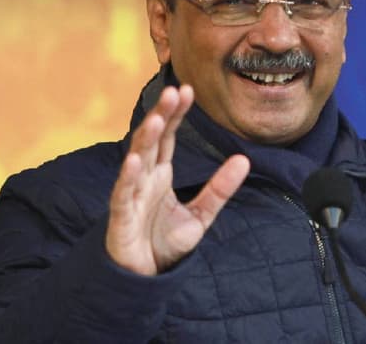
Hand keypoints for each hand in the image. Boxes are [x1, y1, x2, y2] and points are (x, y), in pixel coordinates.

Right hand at [105, 84, 249, 275]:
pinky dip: (128, 177)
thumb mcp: (201, 215)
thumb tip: (244, 159)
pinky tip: (135, 161)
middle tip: (173, 91)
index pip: (168, 137)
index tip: (186, 90)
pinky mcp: (121, 216)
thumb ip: (219, 189)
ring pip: (137, 159)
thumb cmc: (164, 242)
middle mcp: (145, 178)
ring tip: (158, 117)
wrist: (143, 276)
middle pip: (153, 140)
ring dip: (146, 138)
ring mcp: (132, 194)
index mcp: (161, 174)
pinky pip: (123, 193)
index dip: (175, 114)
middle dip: (162, 115)